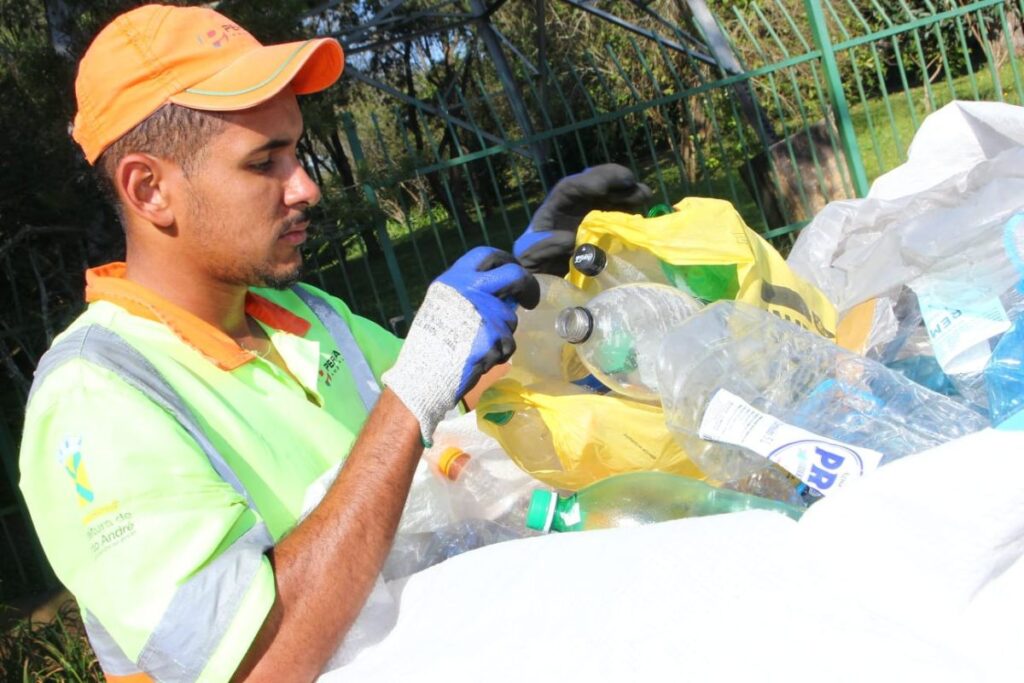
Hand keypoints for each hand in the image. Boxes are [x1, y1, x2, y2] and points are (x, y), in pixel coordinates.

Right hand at [382, 247, 538, 441]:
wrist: (423, 374)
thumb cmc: (430, 343)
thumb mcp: (441, 305)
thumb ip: (468, 294)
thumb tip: (501, 293)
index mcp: (454, 280)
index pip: (487, 255)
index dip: (506, 260)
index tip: (514, 270)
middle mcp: (471, 290)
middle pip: (514, 275)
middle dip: (528, 286)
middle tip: (530, 300)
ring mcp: (485, 312)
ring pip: (510, 318)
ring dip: (502, 334)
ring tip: (478, 347)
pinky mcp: (494, 336)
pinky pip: (509, 344)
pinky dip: (500, 354)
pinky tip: (480, 359)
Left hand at [514, 164, 652, 275]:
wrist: (541, 294)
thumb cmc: (532, 274)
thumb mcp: (529, 261)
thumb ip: (542, 248)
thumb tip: (569, 239)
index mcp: (551, 214)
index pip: (568, 189)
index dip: (586, 183)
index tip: (603, 187)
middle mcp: (571, 212)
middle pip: (593, 188)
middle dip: (613, 182)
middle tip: (632, 184)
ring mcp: (590, 221)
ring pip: (609, 199)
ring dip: (626, 194)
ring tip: (644, 196)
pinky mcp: (605, 235)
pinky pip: (619, 218)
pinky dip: (631, 213)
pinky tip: (643, 215)